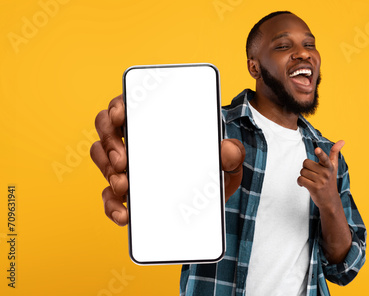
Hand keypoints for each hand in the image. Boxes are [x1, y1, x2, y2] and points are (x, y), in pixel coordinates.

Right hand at [91, 94, 245, 225]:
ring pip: (102, 158)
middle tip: (123, 160)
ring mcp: (128, 166)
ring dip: (107, 171)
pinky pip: (109, 196)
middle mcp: (138, 139)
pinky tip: (124, 214)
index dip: (118, 105)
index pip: (130, 104)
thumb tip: (228, 148)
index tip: (120, 115)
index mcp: (159, 122)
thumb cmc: (216, 171)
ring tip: (125, 186)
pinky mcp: (126, 193)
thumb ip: (233, 154)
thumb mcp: (229, 162)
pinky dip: (112, 205)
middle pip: (107, 129)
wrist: (214, 203)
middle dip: (110, 143)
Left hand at [297, 140, 344, 209]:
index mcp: (330, 166)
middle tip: (312, 174)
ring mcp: (320, 181)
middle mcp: (326, 173)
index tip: (317, 150)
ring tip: (310, 180)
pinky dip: (300, 182)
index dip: (320, 154)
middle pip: (306, 163)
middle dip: (306, 168)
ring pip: (302, 171)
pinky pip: (300, 179)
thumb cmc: (329, 180)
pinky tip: (304, 184)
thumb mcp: (333, 167)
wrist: (330, 200)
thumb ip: (335, 153)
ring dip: (303, 175)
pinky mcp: (314, 188)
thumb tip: (342, 140)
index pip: (324, 158)